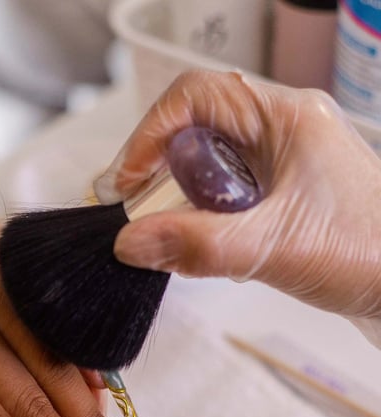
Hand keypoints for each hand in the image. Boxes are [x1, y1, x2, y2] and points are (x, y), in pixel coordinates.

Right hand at [95, 70, 380, 322]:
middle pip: (194, 126)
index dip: (150, 133)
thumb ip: (199, 246)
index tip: (128, 182)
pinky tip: (195, 239)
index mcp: (285, 118)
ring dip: (176, 193)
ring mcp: (278, 160)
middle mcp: (280, 130)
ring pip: (205, 159)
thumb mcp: (275, 247)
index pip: (196, 97)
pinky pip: (221, 188)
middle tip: (134, 209)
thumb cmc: (370, 252)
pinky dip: (197, 212)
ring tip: (161, 228)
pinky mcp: (276, 189)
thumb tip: (130, 242)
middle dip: (156, 167)